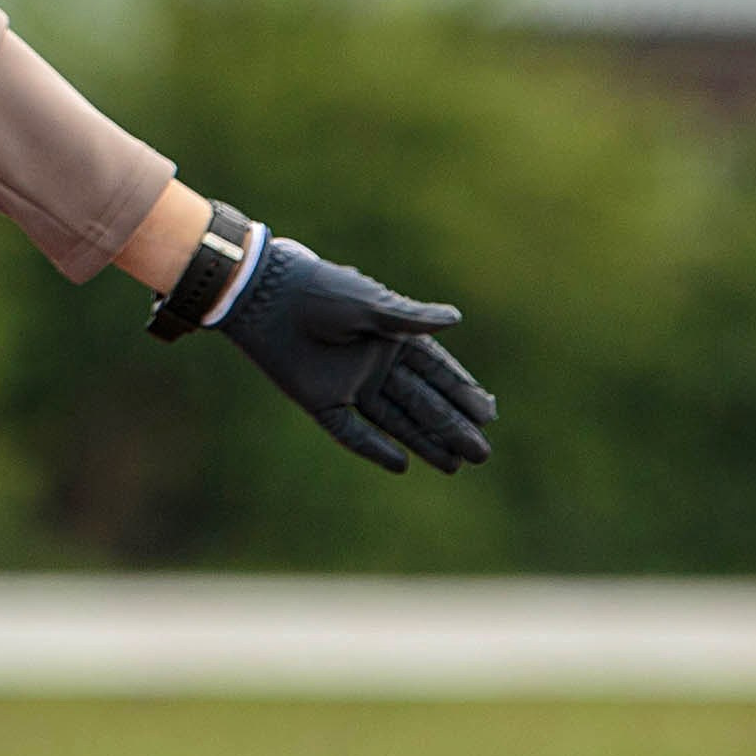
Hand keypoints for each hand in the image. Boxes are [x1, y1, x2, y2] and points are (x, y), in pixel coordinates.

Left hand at [216, 239, 495, 475]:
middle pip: (422, 402)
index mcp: (392, 337)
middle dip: (452, 426)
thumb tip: (456, 317)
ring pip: (396, 421)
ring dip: (425, 441)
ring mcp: (350, 385)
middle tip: (481, 453)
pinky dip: (375, 447)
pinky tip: (401, 464)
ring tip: (456, 464)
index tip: (488, 413)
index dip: (461, 391)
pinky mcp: (322, 401)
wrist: (267, 296)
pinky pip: (352, 432)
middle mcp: (375, 365)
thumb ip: (410, 319)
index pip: (436, 370)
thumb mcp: (369, 304)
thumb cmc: (321, 291)